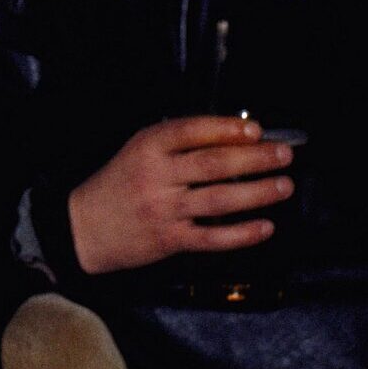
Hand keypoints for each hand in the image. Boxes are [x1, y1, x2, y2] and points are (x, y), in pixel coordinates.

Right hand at [68, 116, 291, 274]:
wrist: (84, 227)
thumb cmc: (118, 184)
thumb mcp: (138, 150)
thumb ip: (176, 142)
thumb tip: (232, 137)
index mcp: (148, 147)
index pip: (193, 131)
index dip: (228, 129)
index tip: (258, 130)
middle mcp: (156, 176)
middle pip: (214, 164)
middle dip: (255, 158)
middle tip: (283, 155)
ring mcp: (164, 210)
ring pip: (220, 199)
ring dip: (257, 193)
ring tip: (283, 185)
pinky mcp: (170, 240)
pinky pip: (213, 237)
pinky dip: (242, 233)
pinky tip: (264, 227)